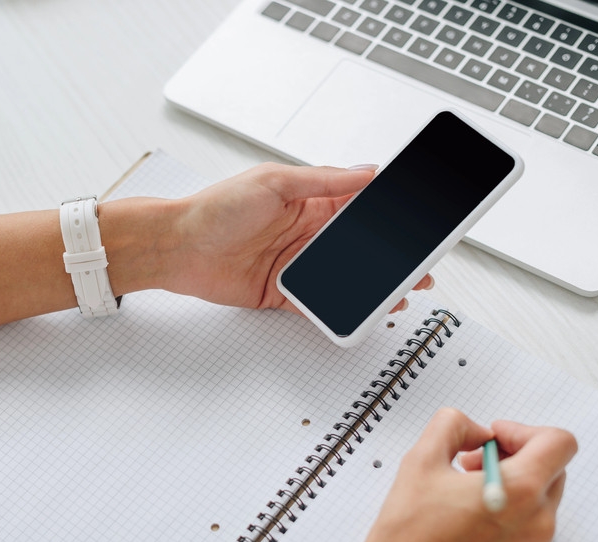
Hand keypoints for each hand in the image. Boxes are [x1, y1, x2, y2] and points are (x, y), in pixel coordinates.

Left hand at [158, 162, 432, 313]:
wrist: (177, 247)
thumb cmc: (214, 208)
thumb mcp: (272, 182)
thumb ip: (323, 180)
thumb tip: (366, 173)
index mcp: (308, 201)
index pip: (359, 206)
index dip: (387, 212)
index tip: (416, 220)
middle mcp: (306, 232)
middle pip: (359, 245)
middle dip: (391, 256)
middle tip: (420, 264)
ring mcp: (296, 264)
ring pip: (345, 276)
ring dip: (372, 284)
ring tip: (400, 290)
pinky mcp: (282, 292)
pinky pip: (318, 303)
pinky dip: (338, 309)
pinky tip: (360, 311)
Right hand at [287, 408, 576, 541]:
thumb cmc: (407, 536)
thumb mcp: (420, 460)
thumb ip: (452, 425)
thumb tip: (474, 430)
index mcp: (520, 490)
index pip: (558, 443)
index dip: (524, 431)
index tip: (495, 438)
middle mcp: (539, 524)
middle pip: (550, 472)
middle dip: (513, 460)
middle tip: (471, 466)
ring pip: (538, 507)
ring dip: (509, 494)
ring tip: (463, 501)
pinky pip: (529, 539)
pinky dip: (507, 527)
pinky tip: (467, 531)